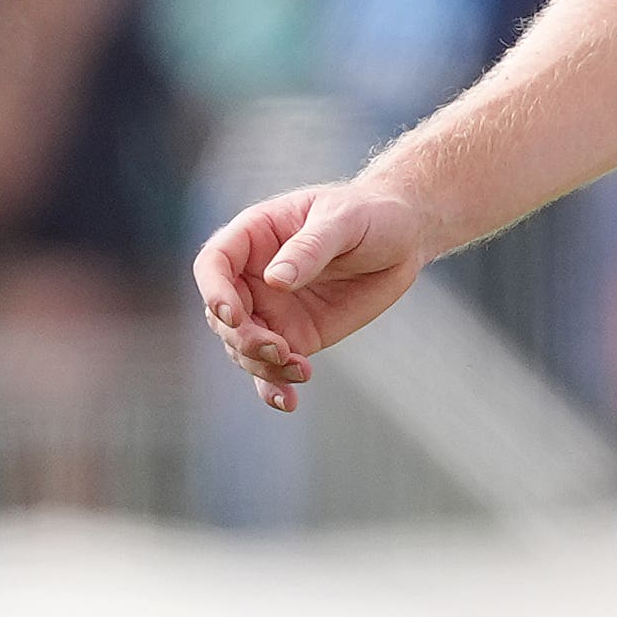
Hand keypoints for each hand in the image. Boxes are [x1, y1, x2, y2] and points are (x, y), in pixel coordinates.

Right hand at [193, 179, 438, 412]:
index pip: (213, 265)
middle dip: (243, 338)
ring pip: (243, 347)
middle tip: (279, 349)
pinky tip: (287, 402)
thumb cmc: (369, 215)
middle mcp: (253, 277)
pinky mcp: (296, 336)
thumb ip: (309, 248)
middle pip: (223, 315)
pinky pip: (272, 367)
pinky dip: (273, 386)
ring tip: (301, 369)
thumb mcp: (343, 221)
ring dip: (262, 365)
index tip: (232, 315)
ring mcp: (271, 310)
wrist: (402, 239)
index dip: (214, 291)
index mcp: (253, 237)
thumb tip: (274, 280)